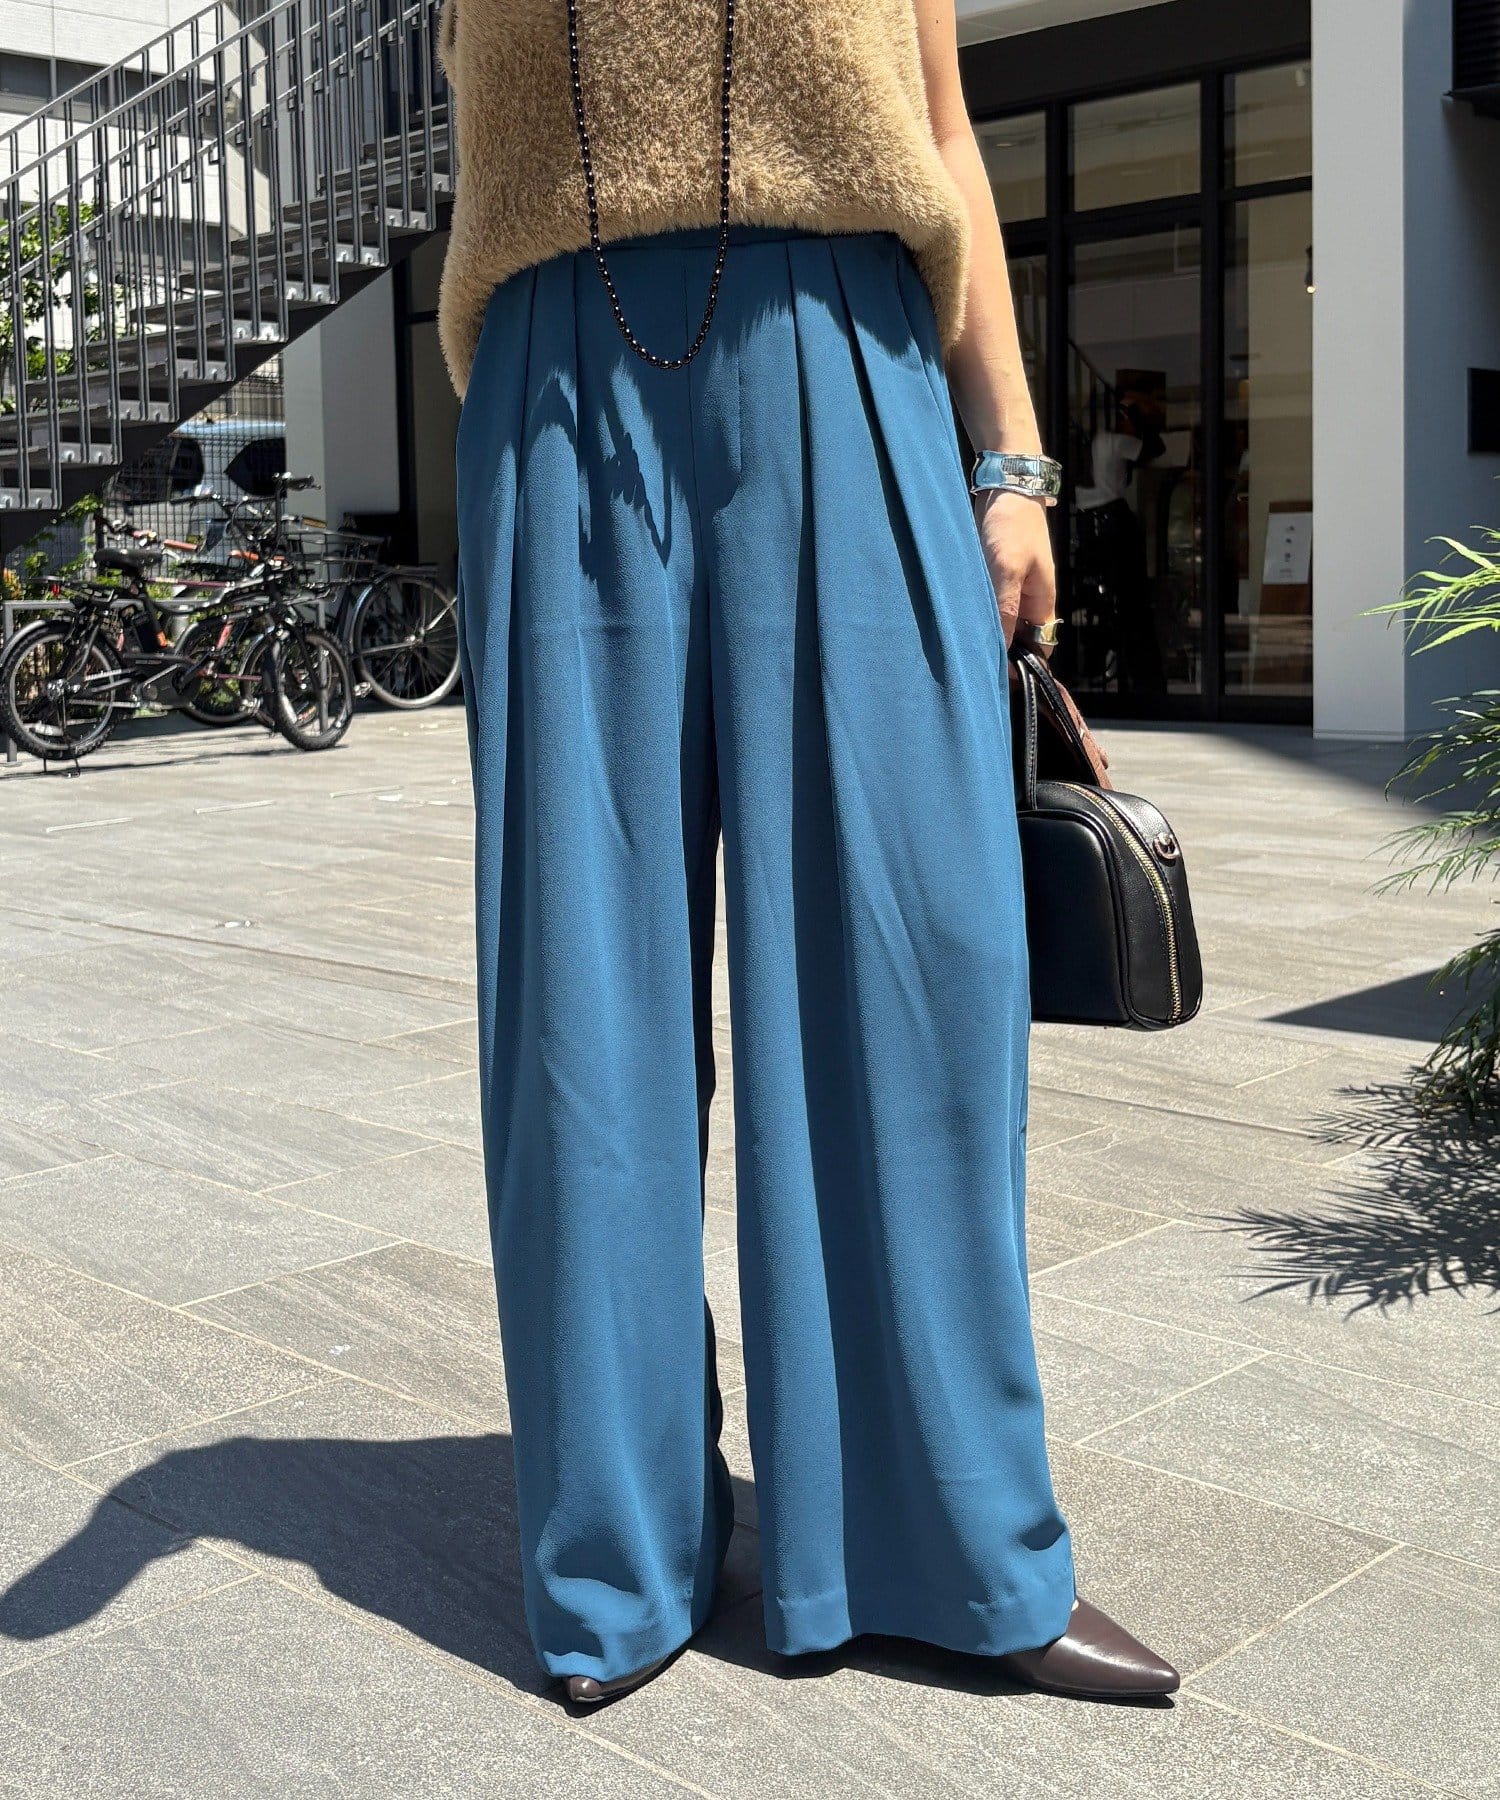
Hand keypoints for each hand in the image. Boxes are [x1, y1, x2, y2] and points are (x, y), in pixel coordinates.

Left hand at [972, 487, 1056, 649]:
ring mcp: (1011, 588)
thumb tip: (1002, 649)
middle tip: (971, 665)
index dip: (1024, 665)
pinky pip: (986, 604)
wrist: (1005, 485)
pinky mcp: (994, 577)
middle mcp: (1028, 600)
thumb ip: (1006, 609)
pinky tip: (956, 622)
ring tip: (960, 648)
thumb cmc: (1013, 525)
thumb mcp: (1007, 570)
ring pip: (1000, 622)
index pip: (1040, 648)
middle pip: (1018, 638)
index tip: (998, 676)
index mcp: (1042, 602)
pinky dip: (974, 614)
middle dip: (999, 652)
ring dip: (983, 633)